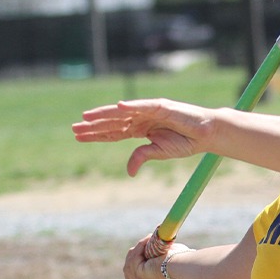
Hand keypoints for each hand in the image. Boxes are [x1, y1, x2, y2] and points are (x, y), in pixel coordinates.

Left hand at [72, 99, 212, 175]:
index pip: (113, 132)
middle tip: (74, 129)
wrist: (205, 134)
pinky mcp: (161, 106)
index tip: (79, 136)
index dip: (95, 134)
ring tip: (86, 118)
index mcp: (139, 129)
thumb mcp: (159, 152)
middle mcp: (140, 118)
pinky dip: (131, 106)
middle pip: (112, 122)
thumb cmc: (184, 141)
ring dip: (104, 114)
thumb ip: (141, 157)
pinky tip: (117, 108)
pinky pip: (143, 106)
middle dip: (93, 125)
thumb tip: (129, 172)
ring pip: (121, 113)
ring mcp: (149, 110)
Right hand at [122, 232, 188, 278]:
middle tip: (143, 244)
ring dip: (137, 249)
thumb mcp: (166, 261)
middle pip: (128, 271)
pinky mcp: (138, 275)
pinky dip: (139, 248)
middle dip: (133, 256)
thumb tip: (153, 246)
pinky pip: (133, 258)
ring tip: (148, 239)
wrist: (183, 266)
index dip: (131, 267)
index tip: (134, 254)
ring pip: (130, 263)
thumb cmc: (180, 262)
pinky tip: (147, 241)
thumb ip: (157, 257)